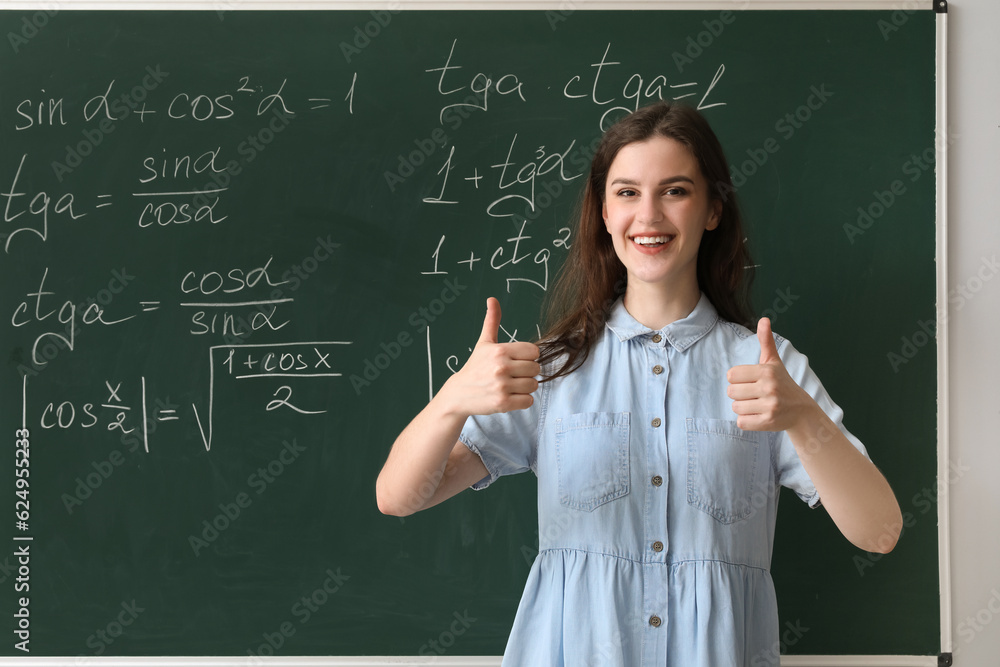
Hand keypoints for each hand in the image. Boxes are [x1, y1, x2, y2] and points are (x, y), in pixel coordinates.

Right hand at [440, 297, 539, 415]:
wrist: (459, 393)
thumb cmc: (475, 367)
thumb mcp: (484, 343)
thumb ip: (492, 321)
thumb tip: (492, 299)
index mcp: (500, 350)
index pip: (534, 351)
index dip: (528, 356)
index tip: (516, 360)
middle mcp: (501, 367)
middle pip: (536, 369)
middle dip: (527, 372)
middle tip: (512, 374)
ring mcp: (502, 386)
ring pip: (534, 385)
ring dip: (525, 387)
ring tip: (510, 385)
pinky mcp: (503, 403)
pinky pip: (529, 401)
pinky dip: (522, 400)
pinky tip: (510, 396)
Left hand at [726, 317, 815, 431]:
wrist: (801, 411)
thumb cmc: (782, 383)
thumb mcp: (774, 362)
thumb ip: (766, 341)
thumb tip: (764, 319)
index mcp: (766, 371)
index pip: (731, 375)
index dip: (738, 380)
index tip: (751, 382)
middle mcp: (769, 387)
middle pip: (731, 392)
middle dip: (740, 394)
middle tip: (755, 395)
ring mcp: (770, 405)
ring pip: (735, 407)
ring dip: (743, 408)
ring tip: (758, 405)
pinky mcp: (768, 422)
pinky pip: (741, 422)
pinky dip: (746, 420)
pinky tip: (759, 416)